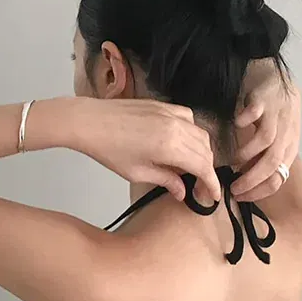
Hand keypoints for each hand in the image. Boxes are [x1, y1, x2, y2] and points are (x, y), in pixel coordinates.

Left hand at [68, 98, 220, 202]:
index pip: (202, 166)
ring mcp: (171, 113)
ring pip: (201, 134)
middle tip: (200, 186)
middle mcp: (176, 127)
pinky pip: (190, 118)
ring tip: (191, 167)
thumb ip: (165, 181)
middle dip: (207, 170)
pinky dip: (193, 132)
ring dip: (202, 152)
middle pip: (205, 150)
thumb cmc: (108, 150)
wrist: (89, 122)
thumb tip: (182, 192)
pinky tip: (183, 143)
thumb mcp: (137, 173)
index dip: (211, 183)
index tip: (212, 195)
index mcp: (170, 147)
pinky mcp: (164, 106)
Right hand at [231, 64, 299, 202]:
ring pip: (265, 142)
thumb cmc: (275, 112)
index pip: (279, 177)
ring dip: (246, 155)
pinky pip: (255, 112)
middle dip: (251, 180)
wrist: (277, 76)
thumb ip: (266, 158)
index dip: (260, 191)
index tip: (240, 197)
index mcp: (290, 147)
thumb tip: (248, 183)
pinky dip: (245, 121)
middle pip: (271, 163)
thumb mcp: (277, 138)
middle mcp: (286, 134)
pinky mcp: (263, 100)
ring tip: (231, 162)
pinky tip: (236, 125)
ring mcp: (276, 116)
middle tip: (233, 188)